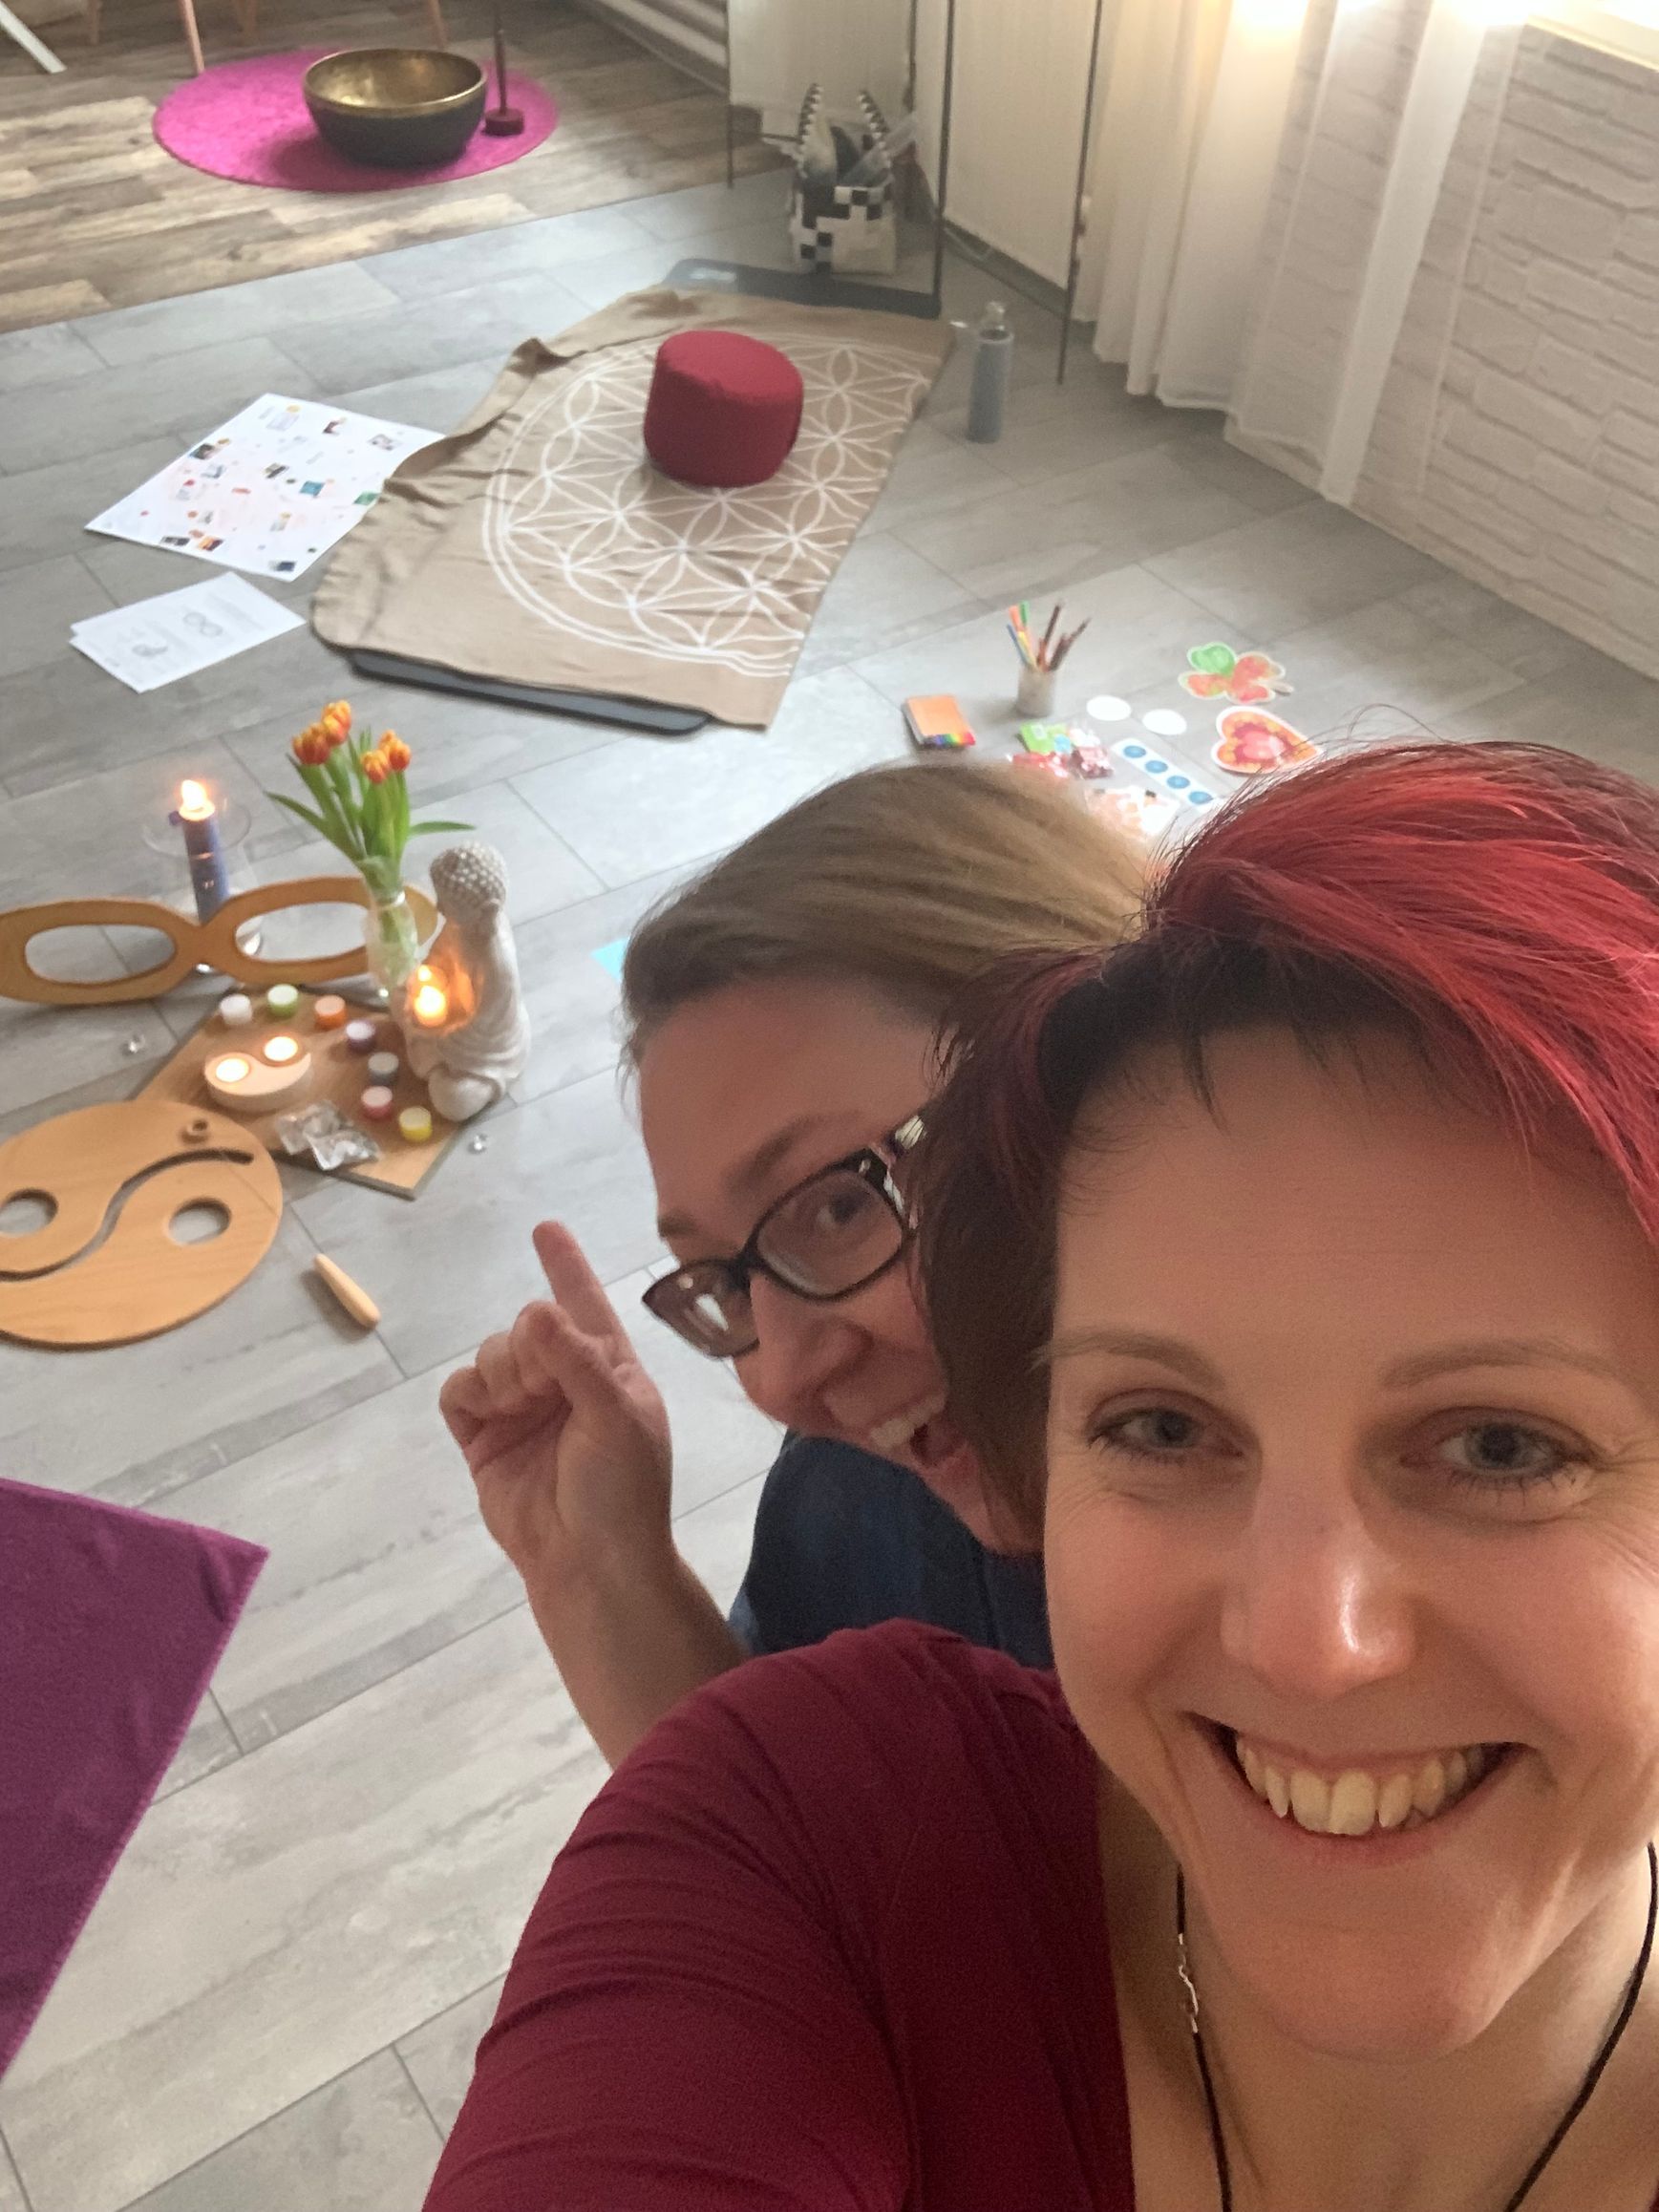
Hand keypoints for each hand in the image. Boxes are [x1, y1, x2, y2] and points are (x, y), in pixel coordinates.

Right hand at [440, 1222, 673, 1592]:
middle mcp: (564, 1380)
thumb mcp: (616, 1419)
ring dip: (499, 1374)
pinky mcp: (483, 1438)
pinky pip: (458, 1393)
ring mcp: (521, 1409)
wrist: (589, 1565)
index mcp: (610, 1368)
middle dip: (526, 1349)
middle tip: (542, 1392)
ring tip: (519, 1412)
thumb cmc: (622, 1491)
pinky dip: (468, 1396)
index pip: (585, 1304)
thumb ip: (577, 1361)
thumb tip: (537, 1312)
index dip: (565, 1265)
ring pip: (490, 1355)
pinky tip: (486, 1418)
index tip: (544, 1228)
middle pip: (525, 1327)